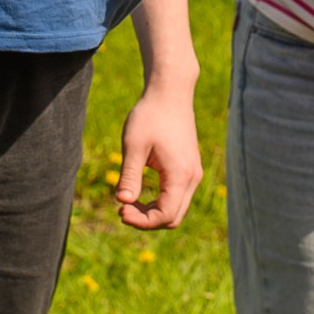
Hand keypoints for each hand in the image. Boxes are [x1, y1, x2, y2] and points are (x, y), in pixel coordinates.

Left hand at [116, 81, 202, 229]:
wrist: (170, 92)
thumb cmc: (150, 115)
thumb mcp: (134, 145)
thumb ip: (129, 176)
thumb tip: (122, 202)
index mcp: (180, 174)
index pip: (166, 214)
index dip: (142, 221)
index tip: (120, 210)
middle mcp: (192, 177)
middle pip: (173, 217)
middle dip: (147, 220)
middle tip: (121, 209)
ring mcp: (193, 173)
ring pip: (176, 209)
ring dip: (152, 212)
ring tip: (127, 203)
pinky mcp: (188, 168)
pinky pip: (177, 197)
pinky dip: (159, 202)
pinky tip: (138, 194)